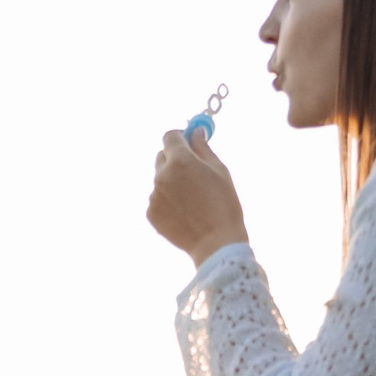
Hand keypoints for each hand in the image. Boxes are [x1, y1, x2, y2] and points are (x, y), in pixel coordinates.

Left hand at [148, 129, 248, 267]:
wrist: (216, 243)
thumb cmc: (224, 205)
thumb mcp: (220, 170)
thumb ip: (203, 148)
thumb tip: (195, 132)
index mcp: (180, 161)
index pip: (170, 136)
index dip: (180, 137)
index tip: (188, 142)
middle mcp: (162, 176)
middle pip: (162, 156)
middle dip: (175, 158)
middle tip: (192, 171)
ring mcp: (154, 195)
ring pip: (160, 179)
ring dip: (171, 181)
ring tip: (192, 199)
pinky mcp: (151, 213)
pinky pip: (157, 198)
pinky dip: (168, 200)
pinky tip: (185, 212)